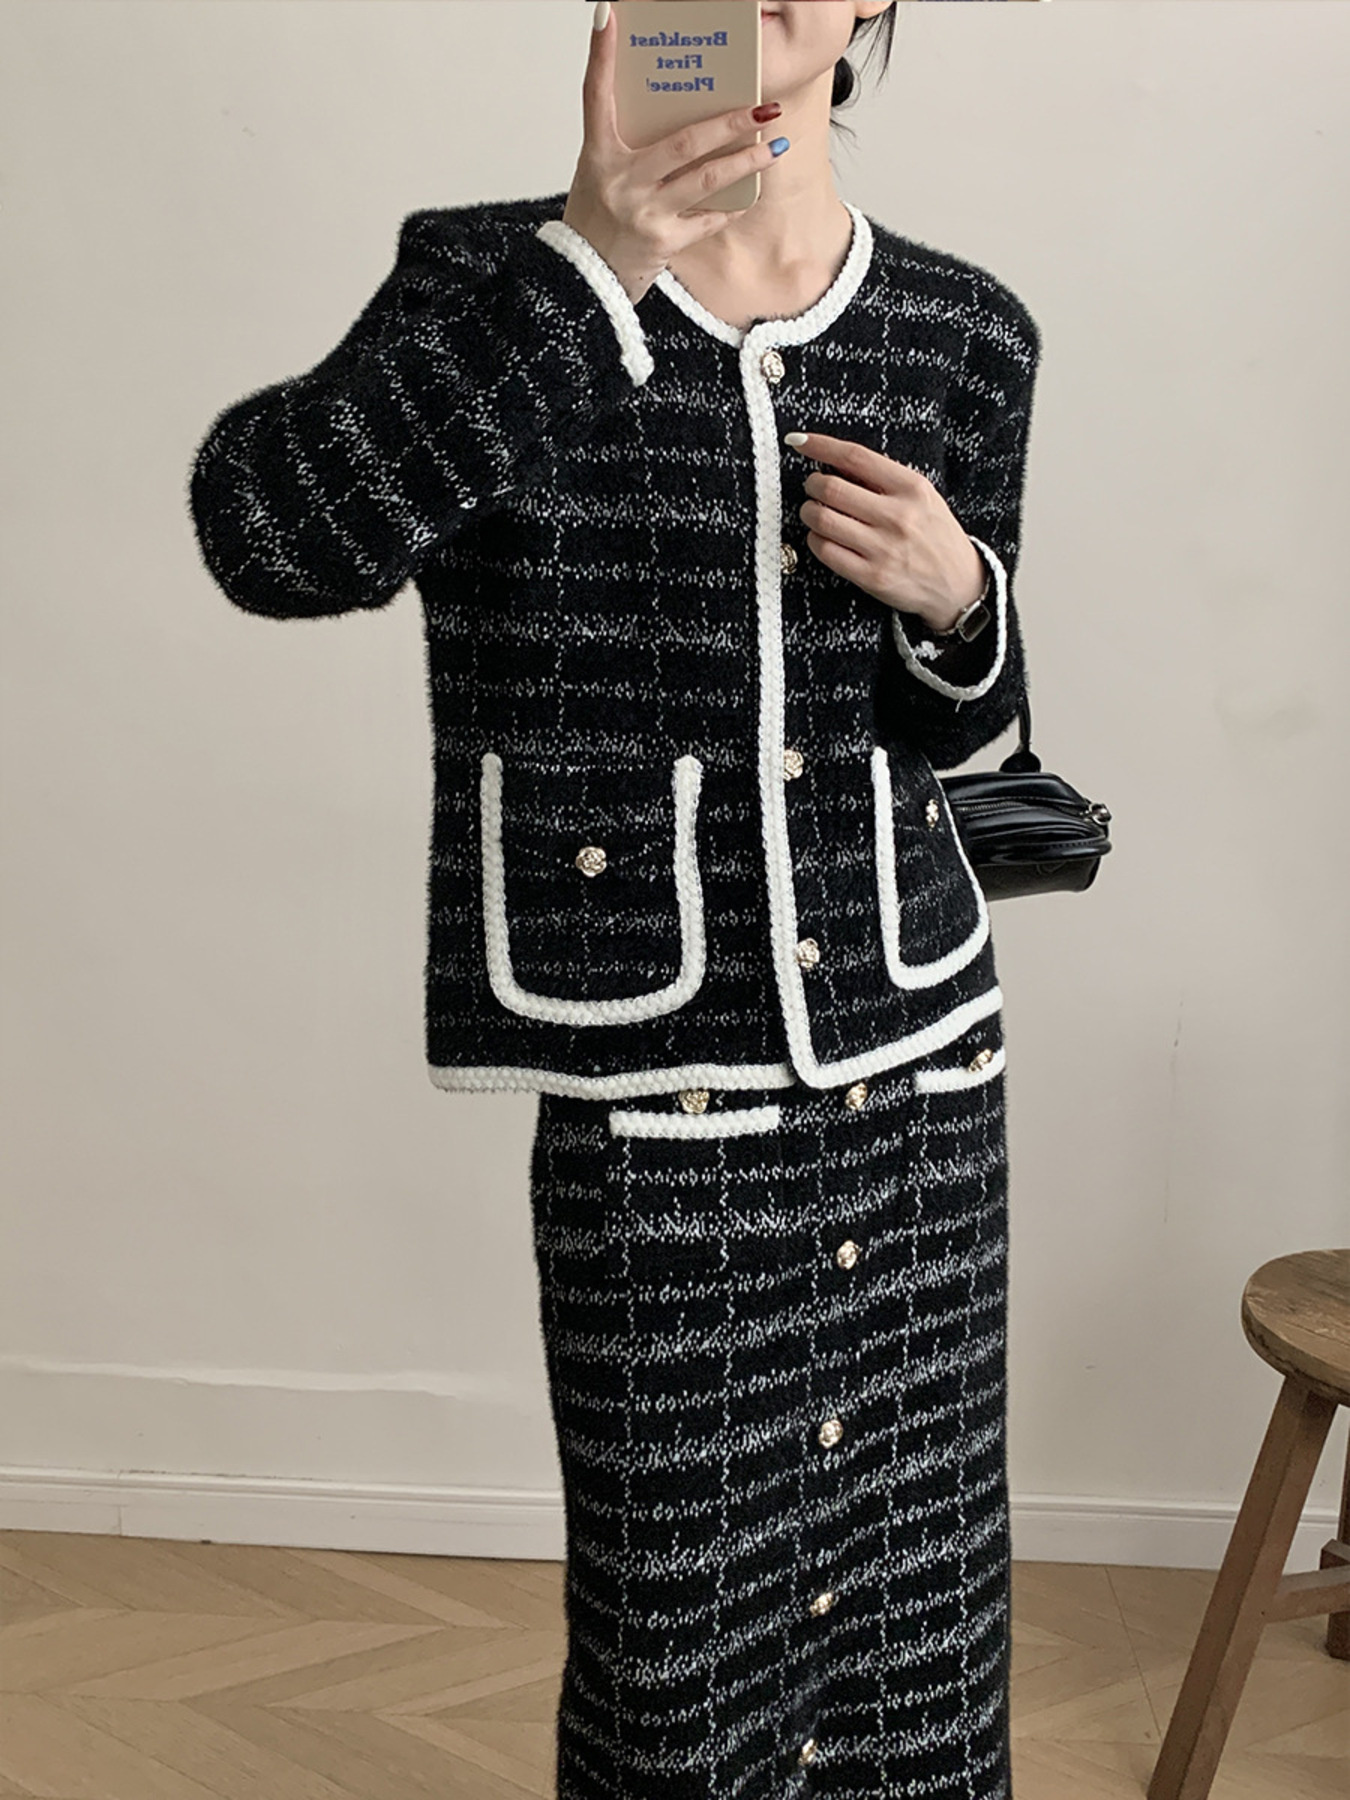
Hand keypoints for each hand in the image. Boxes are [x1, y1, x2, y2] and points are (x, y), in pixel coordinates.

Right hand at [561, 5, 789, 304]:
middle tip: (762, 106)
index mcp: (599, 154)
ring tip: (775, 146)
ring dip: (745, 162)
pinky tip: (750, 192)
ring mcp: (644, 212)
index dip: (602, 56)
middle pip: (683, 142)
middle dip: (728, 122)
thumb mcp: (599, 174)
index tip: (609, 18)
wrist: (583, 281)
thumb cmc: (595, 220)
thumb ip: (631, 145)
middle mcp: (621, 180)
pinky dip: (730, 207)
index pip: (595, 96)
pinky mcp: (663, 242)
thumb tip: (675, 112)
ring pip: (705, 180)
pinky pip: (707, 220)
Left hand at [789, 432, 986, 633]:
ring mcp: (883, 548)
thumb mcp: (921, 497)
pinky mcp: (872, 576)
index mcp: (911, 488)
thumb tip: (836, 461)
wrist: (959, 583)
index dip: (821, 446)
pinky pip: (826, 551)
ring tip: (814, 511)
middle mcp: (898, 516)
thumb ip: (884, 479)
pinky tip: (821, 536)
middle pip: (832, 488)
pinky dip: (815, 539)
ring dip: (809, 512)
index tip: (800, 441)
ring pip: (823, 519)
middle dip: (812, 485)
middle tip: (813, 487)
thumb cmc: (935, 535)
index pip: (856, 457)